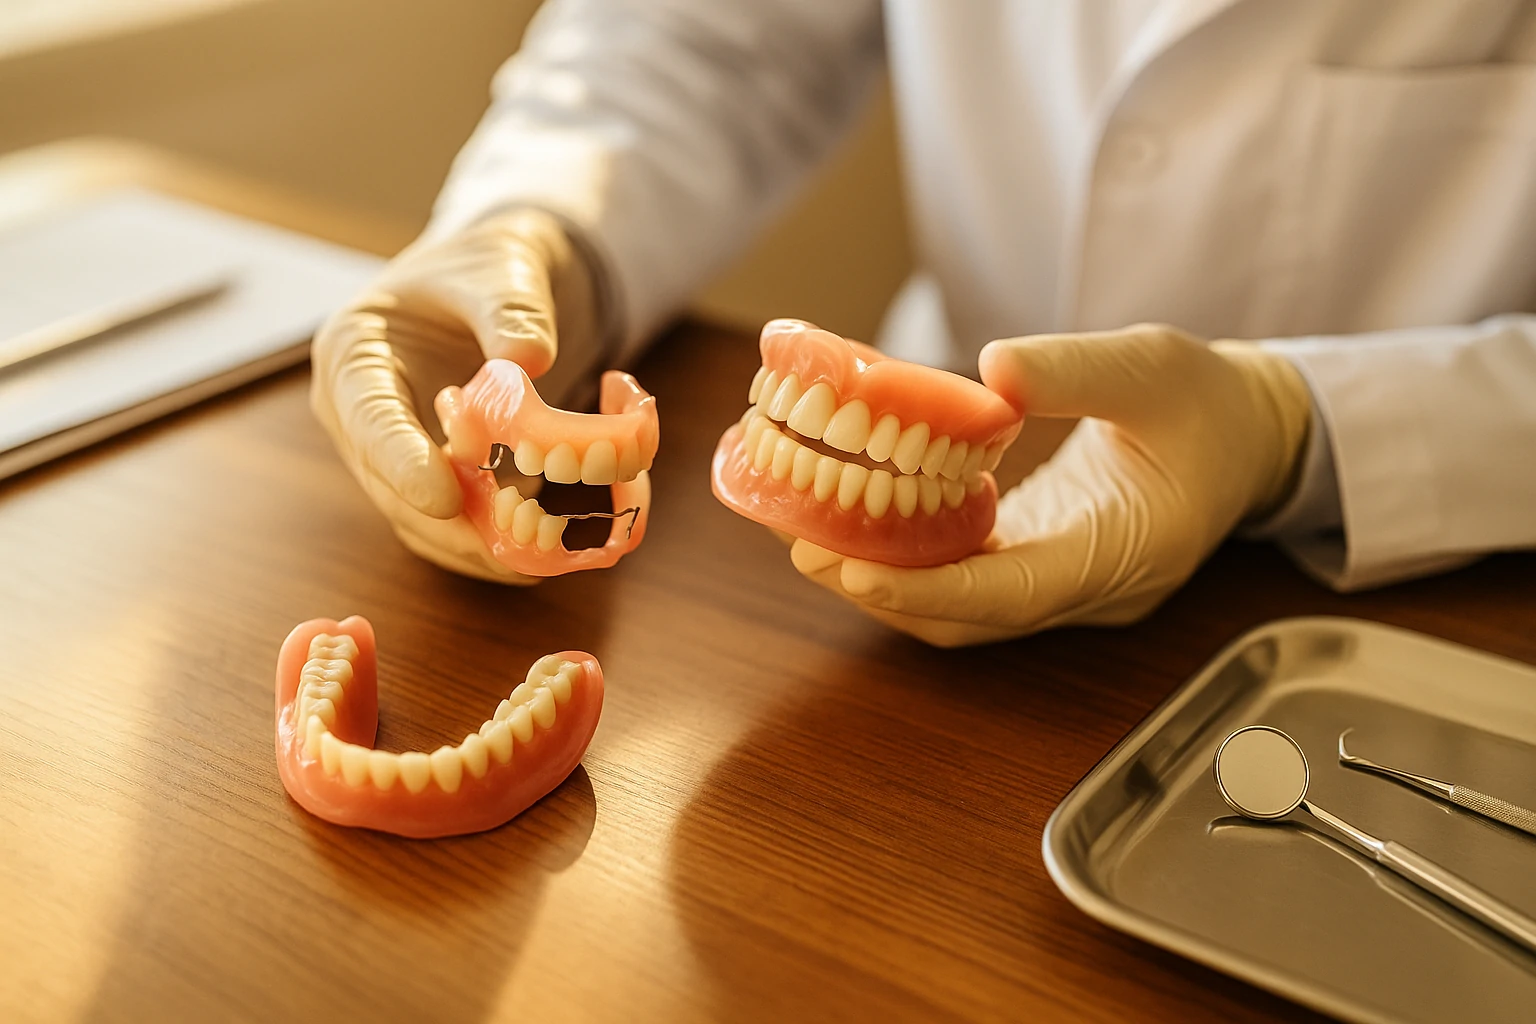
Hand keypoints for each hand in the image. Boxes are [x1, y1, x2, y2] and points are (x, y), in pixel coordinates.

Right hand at [310, 208, 604, 582]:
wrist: (497, 285)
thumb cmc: (487, 267)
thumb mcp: (502, 267)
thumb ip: (511, 308)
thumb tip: (530, 358)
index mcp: (354, 353)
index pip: (367, 416)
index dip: (401, 461)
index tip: (443, 496)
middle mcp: (359, 413)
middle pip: (388, 483)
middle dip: (447, 523)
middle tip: (507, 548)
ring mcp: (390, 453)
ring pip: (418, 519)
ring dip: (473, 546)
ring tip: (532, 561)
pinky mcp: (428, 478)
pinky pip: (451, 524)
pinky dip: (490, 545)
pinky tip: (538, 556)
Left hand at [791, 324, 1311, 645]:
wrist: (1251, 439)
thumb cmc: (1211, 402)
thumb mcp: (1155, 364)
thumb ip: (1078, 370)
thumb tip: (989, 369)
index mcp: (1129, 551)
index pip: (1014, 592)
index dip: (925, 588)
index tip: (848, 567)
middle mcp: (1092, 588)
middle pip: (970, 616)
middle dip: (881, 590)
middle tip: (802, 541)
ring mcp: (1068, 586)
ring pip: (962, 607)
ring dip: (886, 579)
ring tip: (813, 531)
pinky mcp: (1047, 566)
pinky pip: (969, 579)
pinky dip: (913, 560)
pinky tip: (865, 519)